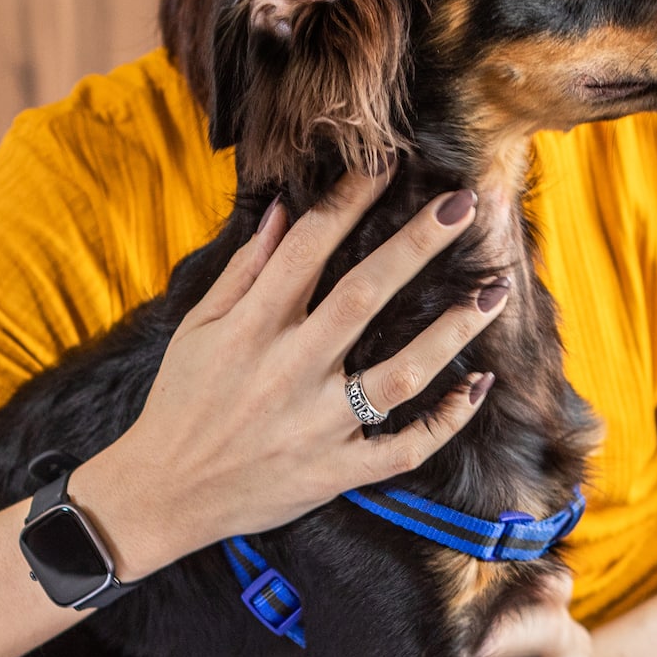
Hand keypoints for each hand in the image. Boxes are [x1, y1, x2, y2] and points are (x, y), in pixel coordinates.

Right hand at [73, 173, 504, 578]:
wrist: (163, 492)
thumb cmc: (180, 401)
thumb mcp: (197, 328)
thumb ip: (244, 271)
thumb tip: (286, 211)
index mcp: (251, 328)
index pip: (308, 249)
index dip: (349, 202)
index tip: (386, 165)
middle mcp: (289, 370)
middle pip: (364, 296)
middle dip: (416, 246)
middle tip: (463, 206)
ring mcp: (316, 425)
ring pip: (399, 373)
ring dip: (451, 332)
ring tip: (492, 294)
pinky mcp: (334, 471)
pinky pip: (404, 447)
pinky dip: (446, 420)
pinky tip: (478, 385)